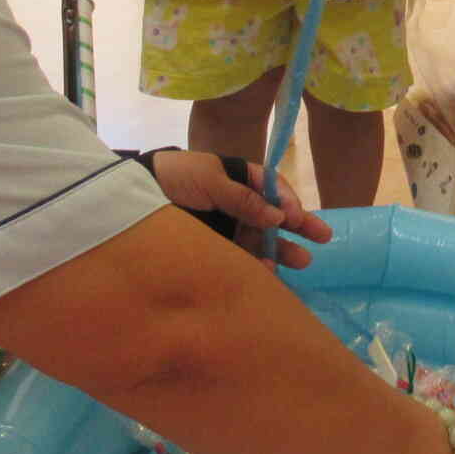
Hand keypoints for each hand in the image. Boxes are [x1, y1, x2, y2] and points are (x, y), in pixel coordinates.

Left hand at [147, 152, 332, 271]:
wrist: (131, 201)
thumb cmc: (175, 178)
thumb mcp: (210, 179)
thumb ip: (243, 198)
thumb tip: (279, 216)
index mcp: (238, 179)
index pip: (272, 188)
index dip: (288, 202)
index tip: (297, 218)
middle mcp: (237, 205)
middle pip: (274, 215)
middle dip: (298, 226)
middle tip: (324, 238)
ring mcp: (227, 229)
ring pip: (261, 240)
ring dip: (281, 250)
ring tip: (302, 262)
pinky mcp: (215, 251)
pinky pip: (241, 259)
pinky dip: (257, 268)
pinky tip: (269, 274)